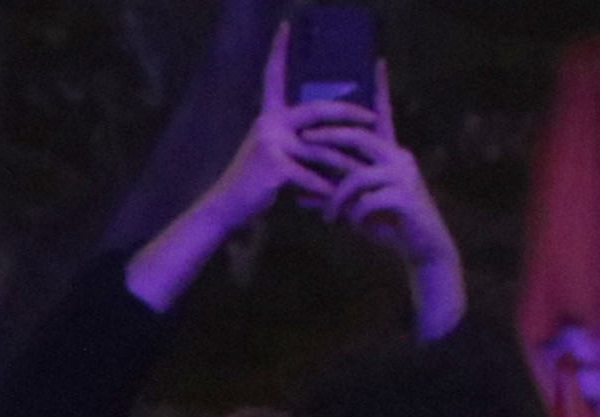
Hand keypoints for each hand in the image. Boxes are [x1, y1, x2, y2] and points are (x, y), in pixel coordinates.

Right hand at [129, 27, 343, 306]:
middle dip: (349, 113)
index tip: (285, 25)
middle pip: (318, 110)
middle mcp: (269, 122)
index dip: (279, 50)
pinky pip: (310, 175)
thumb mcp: (273, 154)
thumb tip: (325, 135)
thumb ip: (295, 140)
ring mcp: (271, 143)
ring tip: (365, 167)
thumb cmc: (252, 184)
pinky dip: (324, 189)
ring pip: (320, 148)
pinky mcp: (275, 166)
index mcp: (268, 115)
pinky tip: (336, 197)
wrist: (226, 209)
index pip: (274, 75)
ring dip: (344, 162)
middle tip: (373, 115)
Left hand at [312, 71, 468, 337]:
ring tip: (328, 216)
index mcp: (390, 153)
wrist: (422, 248)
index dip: (380, 89)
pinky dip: (353, 214)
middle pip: (359, 136)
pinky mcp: (405, 197)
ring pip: (356, 176)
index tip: (378, 62)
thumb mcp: (356, 209)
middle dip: (327, 138)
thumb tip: (297, 195)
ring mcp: (403, 175)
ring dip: (336, 198)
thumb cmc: (388, 225)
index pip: (382, 116)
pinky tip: (351, 225)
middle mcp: (399, 157)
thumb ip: (332, 197)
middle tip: (303, 141)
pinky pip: (366, 200)